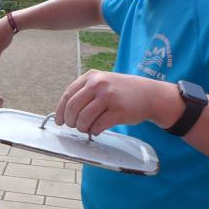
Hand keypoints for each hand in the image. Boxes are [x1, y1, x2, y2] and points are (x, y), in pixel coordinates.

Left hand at [54, 70, 171, 135]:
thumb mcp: (102, 83)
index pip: (68, 95)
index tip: (59, 121)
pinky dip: (94, 131)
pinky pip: (97, 126)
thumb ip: (84, 93)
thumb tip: (64, 112)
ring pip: (83, 119)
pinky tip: (97, 130)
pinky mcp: (118, 111)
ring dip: (82, 128)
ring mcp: (109, 97)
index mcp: (91, 77)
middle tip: (75, 127)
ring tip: (87, 128)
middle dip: (71, 122)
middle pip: (73, 108)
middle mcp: (98, 84)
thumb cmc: (121, 92)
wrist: (149, 94)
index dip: (60, 111)